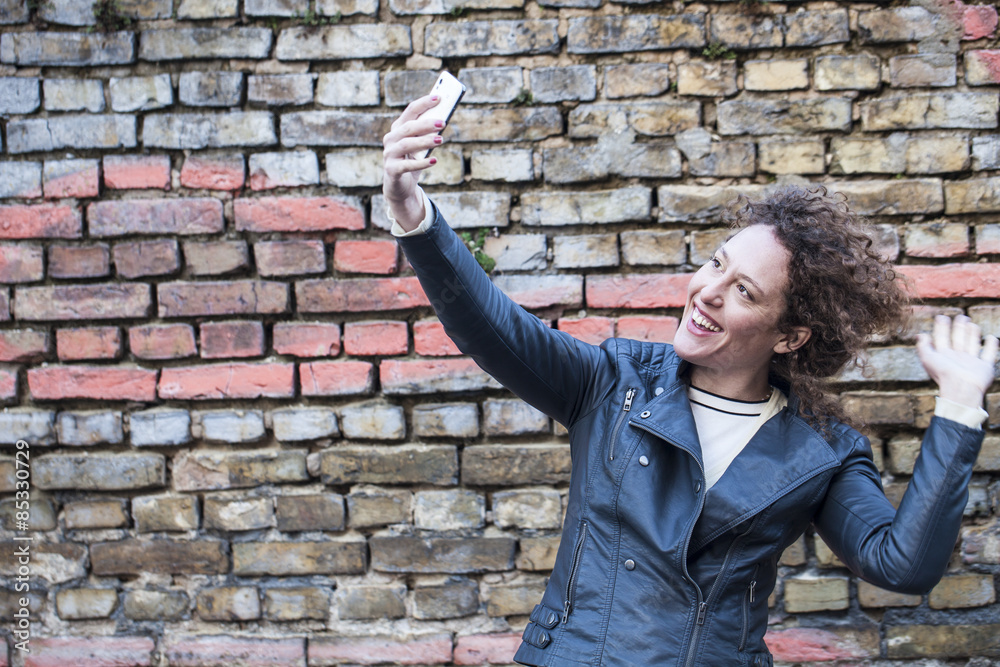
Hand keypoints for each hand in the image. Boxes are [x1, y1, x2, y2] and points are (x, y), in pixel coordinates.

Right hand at [382, 94, 445, 230]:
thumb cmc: (412, 162)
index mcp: (398, 129)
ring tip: (440, 139)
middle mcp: (391, 139)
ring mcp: (389, 154)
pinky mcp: (392, 170)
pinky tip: (434, 161)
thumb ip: (428, 134)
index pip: (410, 111)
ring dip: (424, 141)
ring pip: (406, 144)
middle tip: (443, 122)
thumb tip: (444, 119)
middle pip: (408, 127)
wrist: (400, 187)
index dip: (423, 103)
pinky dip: (421, 163)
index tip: (439, 98)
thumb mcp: (421, 146)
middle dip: (426, 123)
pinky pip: (406, 165)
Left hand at [916, 314, 997, 407]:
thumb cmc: (944, 374)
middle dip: (959, 328)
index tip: (941, 317)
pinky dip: (991, 346)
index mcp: (944, 356)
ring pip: (972, 345)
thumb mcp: (928, 358)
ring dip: (972, 334)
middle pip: (958, 340)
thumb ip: (923, 346)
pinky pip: (989, 354)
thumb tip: (919, 334)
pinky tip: (990, 337)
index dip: (941, 328)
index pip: (942, 339)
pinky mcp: (984, 367)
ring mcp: (972, 363)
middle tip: (961, 316)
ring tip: (971, 324)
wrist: (961, 388)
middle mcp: (957, 358)